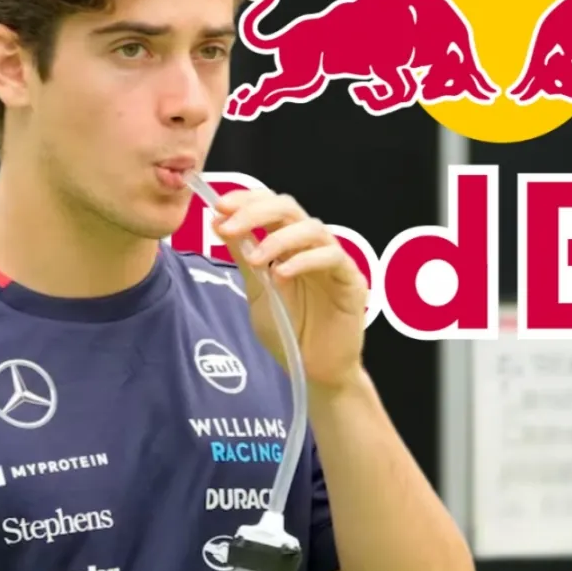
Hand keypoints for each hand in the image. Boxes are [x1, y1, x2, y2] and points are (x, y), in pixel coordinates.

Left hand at [210, 189, 367, 390]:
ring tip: (255, 259)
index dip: (246, 200)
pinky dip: (304, 260)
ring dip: (278, 238)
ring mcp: (334, 260)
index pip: (270, 206)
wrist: (312, 370)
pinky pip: (332, 258)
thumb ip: (244, 257)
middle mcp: (312, 246)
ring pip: (312, 228)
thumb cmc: (288, 330)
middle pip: (289, 208)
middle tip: (229, 225)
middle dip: (256, 212)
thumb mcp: (257, 290)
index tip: (219, 206)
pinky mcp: (352, 280)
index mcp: (289, 243)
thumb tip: (219, 222)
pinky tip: (282, 274)